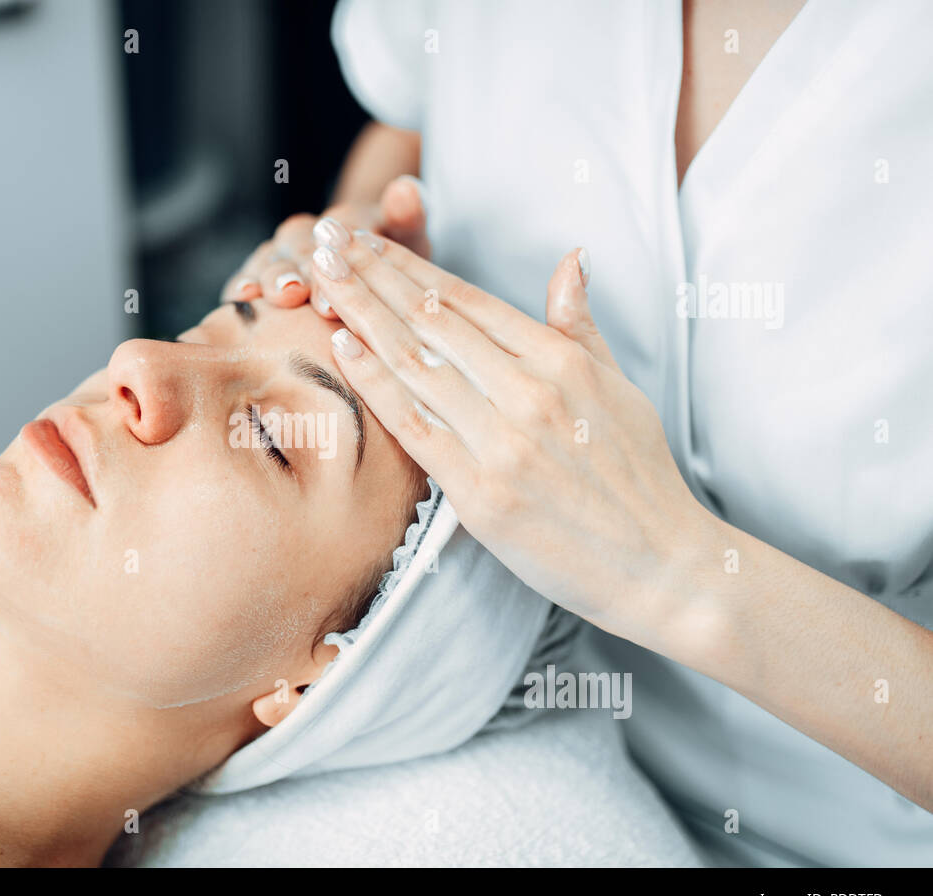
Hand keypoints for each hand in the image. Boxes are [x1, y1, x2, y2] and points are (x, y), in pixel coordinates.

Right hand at [219, 176, 430, 316]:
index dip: (336, 256)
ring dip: (267, 277)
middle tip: (295, 292)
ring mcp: (280, 254)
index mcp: (345, 222)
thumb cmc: (389, 261)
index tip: (338, 284)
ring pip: (269, 260)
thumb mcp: (408, 238)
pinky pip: (246, 278)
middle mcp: (307, 233)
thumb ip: (408, 215)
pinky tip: (238, 297)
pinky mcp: (260, 277)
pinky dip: (240, 285)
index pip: (340, 234)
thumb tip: (407, 187)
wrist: (362, 272)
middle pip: (298, 246)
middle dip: (296, 269)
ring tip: (265, 295)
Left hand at [312, 230, 710, 648]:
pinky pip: (415, 426)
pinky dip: (374, 383)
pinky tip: (340, 348)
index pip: (465, 298)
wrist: (663, 566)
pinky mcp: (480, 492)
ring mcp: (503, 441)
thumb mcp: (620, 388)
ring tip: (319, 278)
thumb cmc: (640, 477)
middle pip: (431, 318)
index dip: (407, 265)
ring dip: (359, 314)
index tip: (365, 240)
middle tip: (326, 240)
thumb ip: (580, 326)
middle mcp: (528, 391)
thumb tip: (571, 260)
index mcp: (560, 361)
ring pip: (415, 361)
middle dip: (370, 275)